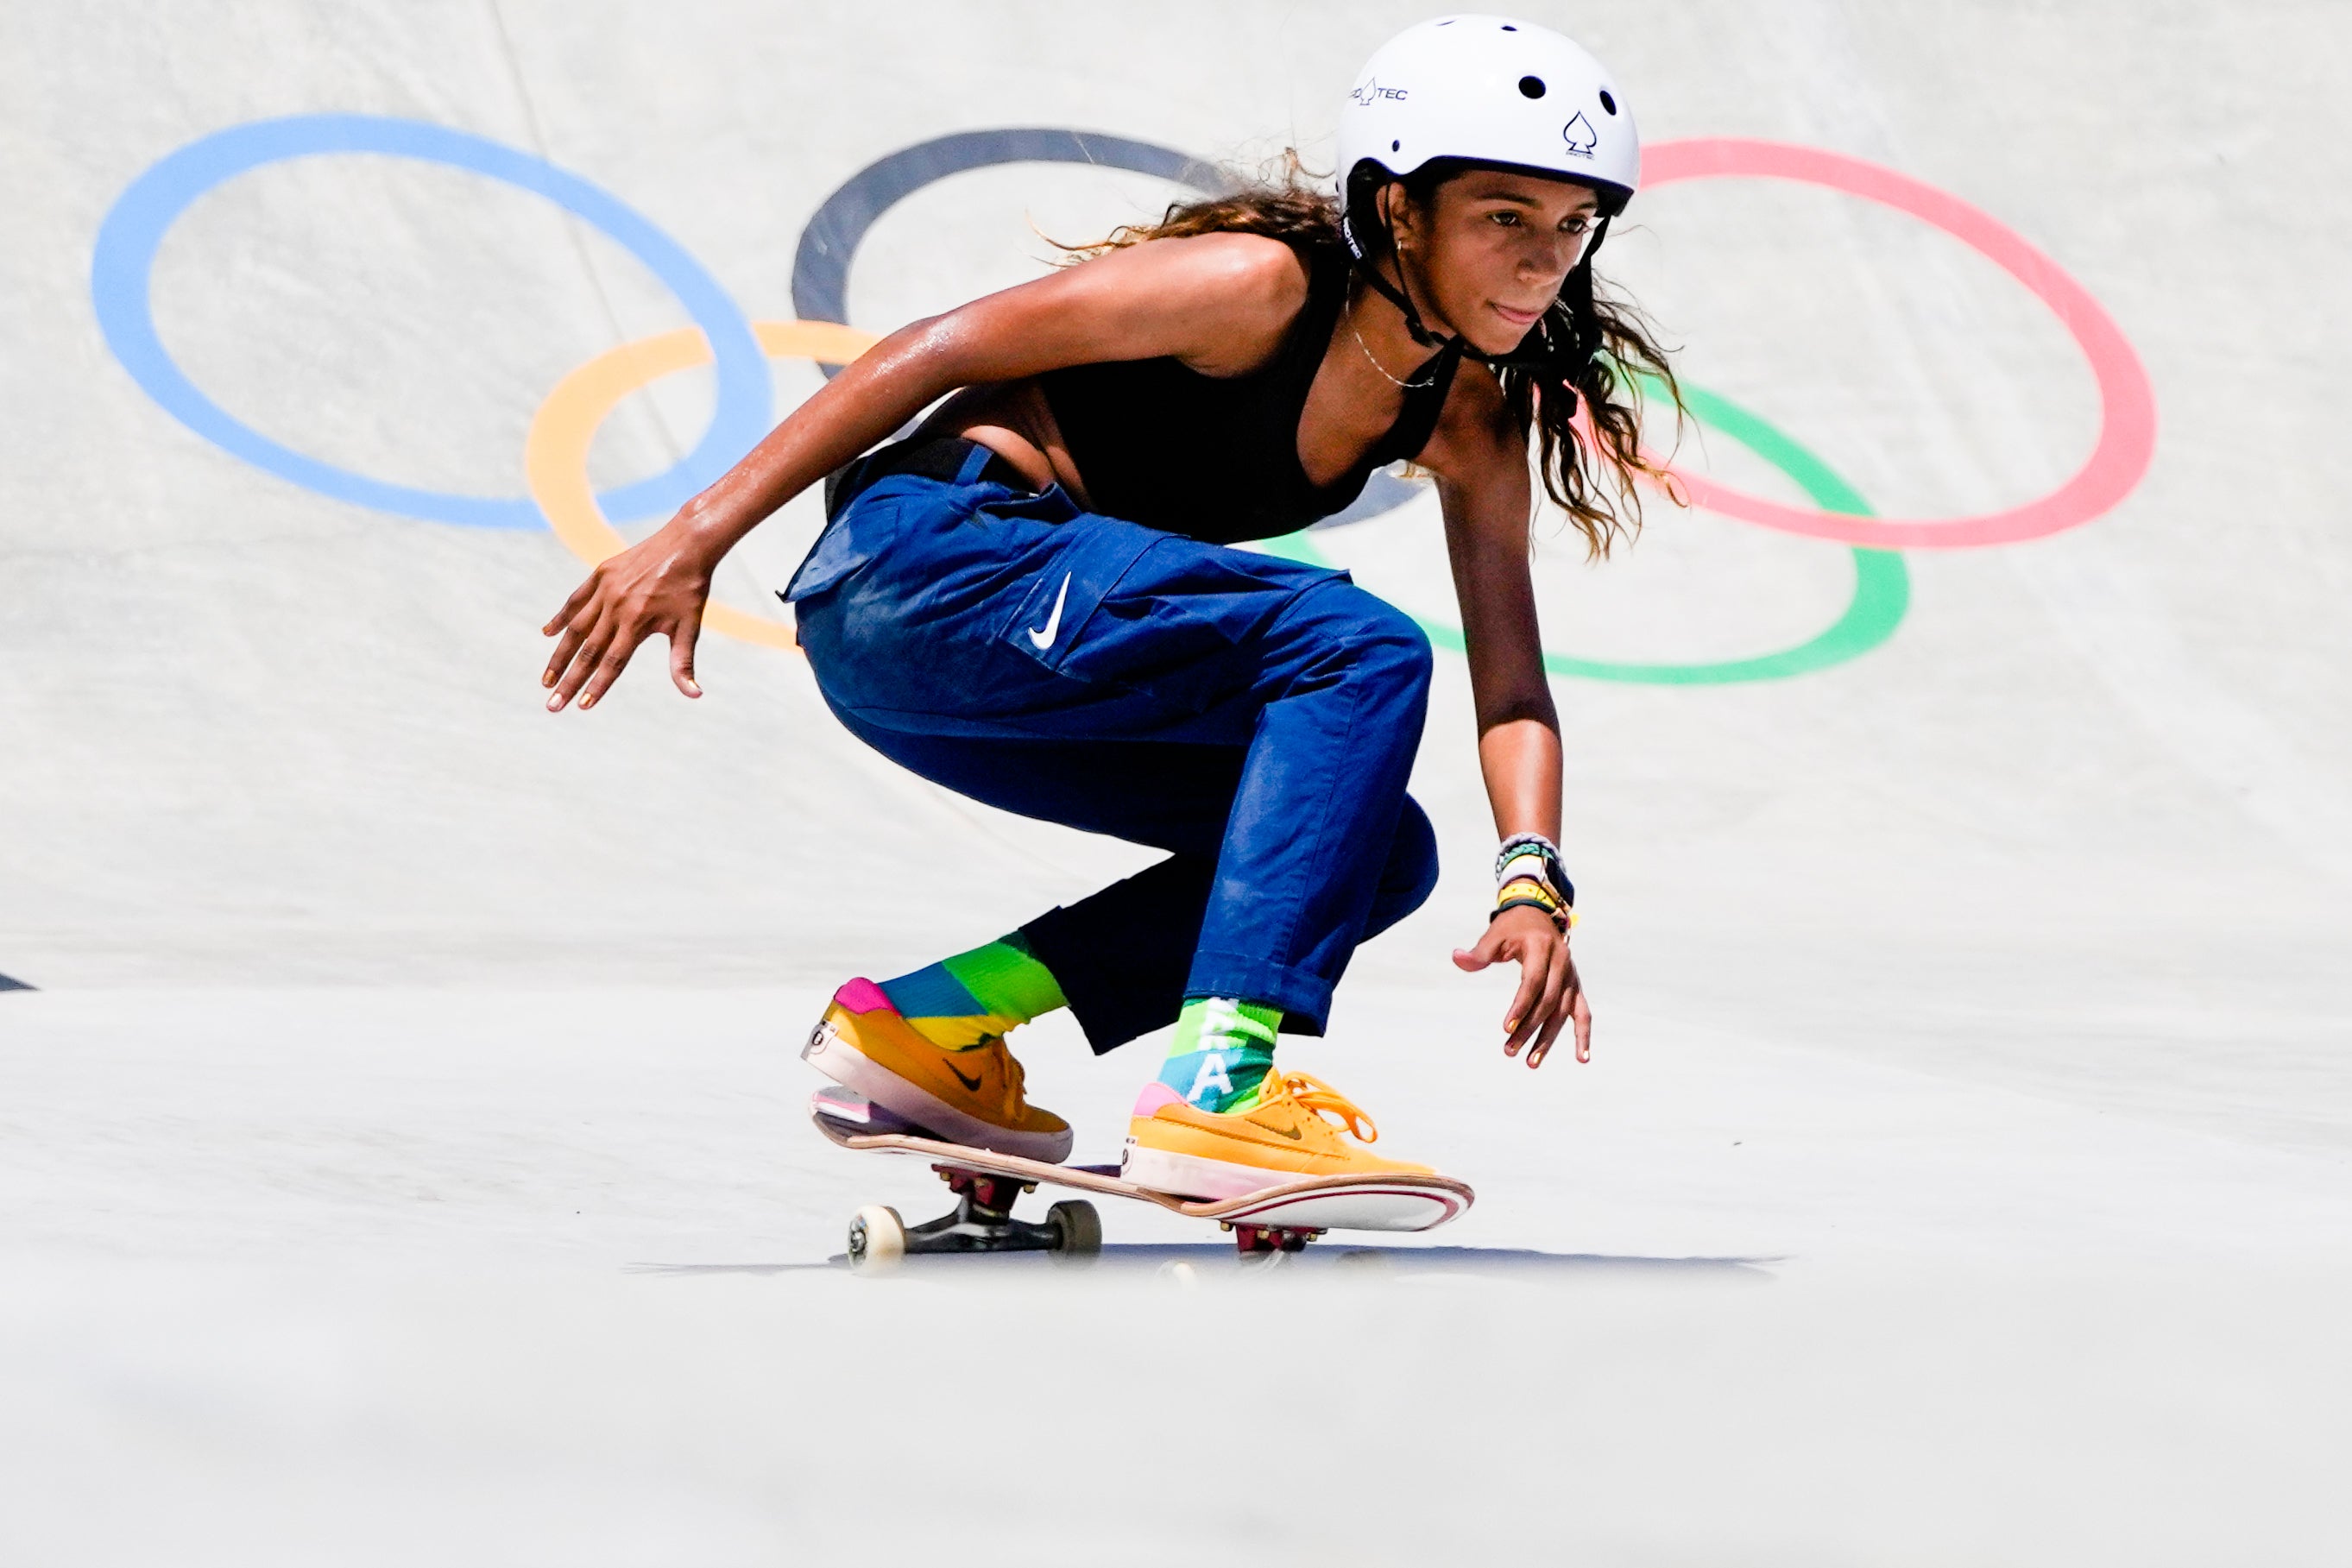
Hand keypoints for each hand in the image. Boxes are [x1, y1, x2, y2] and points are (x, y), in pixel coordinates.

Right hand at [540, 524, 713, 710]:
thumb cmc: (690, 589)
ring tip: (547, 679)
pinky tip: (548, 633)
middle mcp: (617, 607)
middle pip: (588, 651)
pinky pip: (576, 599)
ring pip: (576, 628)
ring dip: (560, 655)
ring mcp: (606, 589)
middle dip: (570, 680)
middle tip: (553, 705)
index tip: (581, 706)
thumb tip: (694, 694)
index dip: (597, 686)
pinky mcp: (601, 573)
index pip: (612, 663)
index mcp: (637, 622)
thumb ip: (682, 662)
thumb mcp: (689, 627)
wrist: (687, 543)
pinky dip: (562, 617)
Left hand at [1452, 905, 1590, 1066]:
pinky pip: (1582, 1013)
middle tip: (1509, 1051)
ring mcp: (1571, 976)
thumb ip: (1479, 952)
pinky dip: (1583, 1035)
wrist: (1539, 914)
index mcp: (1542, 948)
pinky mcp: (1575, 986)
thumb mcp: (1495, 934)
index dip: (1521, 1005)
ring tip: (1531, 1063)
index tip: (1506, 1028)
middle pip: (1548, 1002)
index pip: (1533, 982)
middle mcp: (1562, 963)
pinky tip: (1581, 1058)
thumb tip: (1457, 958)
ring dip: (1548, 1039)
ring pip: (1564, 1013)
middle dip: (1529, 1028)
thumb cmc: (1513, 927)